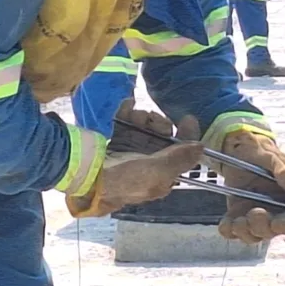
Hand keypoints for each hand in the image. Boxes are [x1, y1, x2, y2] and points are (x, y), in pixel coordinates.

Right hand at [66, 101, 202, 217]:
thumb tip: (201, 148)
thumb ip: (179, 159)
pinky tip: (126, 106)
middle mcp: (148, 163)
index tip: (187, 118)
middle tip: (150, 120)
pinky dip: (127, 112)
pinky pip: (126, 121)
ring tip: (134, 115)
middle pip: (163, 135)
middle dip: (158, 123)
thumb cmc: (123, 179)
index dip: (186, 135)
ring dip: (142, 117)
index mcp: (160, 175)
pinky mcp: (115, 141)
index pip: (181, 154)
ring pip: (145, 126)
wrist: (83, 175)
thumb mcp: (155, 172)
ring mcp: (130, 151)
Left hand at [218, 131, 284, 243]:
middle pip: (272, 231)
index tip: (276, 222)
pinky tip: (227, 223)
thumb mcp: (272, 155)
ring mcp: (255, 215)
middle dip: (262, 227)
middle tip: (254, 214)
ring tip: (238, 220)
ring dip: (245, 232)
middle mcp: (275, 211)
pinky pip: (233, 231)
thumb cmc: (260, 152)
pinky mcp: (238, 215)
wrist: (237, 149)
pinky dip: (229, 230)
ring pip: (253, 235)